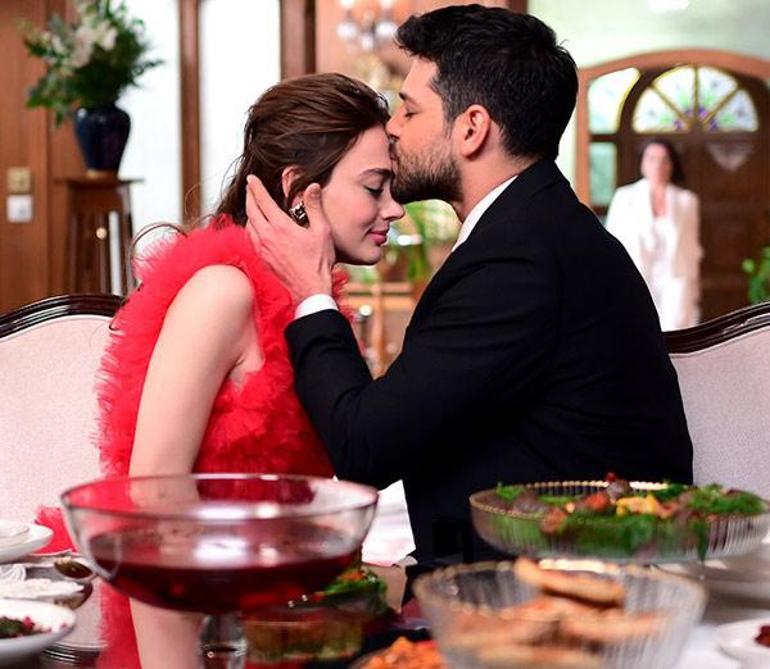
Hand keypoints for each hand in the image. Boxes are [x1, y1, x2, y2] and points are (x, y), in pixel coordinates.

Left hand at [245, 175, 334, 302]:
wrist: (310, 290)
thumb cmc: (318, 263)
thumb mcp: (321, 231)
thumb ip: (314, 207)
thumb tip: (311, 186)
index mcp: (280, 227)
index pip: (263, 201)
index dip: (256, 187)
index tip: (251, 178)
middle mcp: (267, 237)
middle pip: (251, 211)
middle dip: (250, 197)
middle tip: (250, 188)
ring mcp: (262, 250)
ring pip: (248, 225)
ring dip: (249, 213)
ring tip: (253, 207)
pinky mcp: (262, 260)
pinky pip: (250, 239)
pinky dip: (250, 229)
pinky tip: (255, 230)